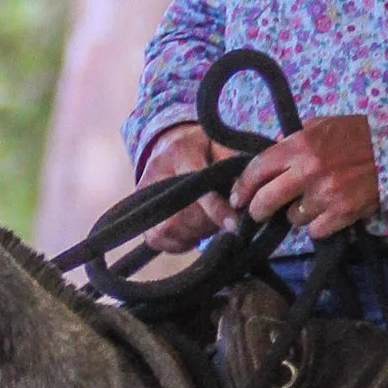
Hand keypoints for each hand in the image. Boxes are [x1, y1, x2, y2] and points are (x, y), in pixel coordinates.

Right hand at [137, 123, 230, 251]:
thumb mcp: (223, 144)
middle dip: (209, 223)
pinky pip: (156, 239)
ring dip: (195, 233)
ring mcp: (143, 192)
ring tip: (210, 223)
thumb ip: (234, 161)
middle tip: (226, 221)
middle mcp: (156, 170)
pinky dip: (179, 242)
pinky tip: (193, 231)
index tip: (234, 225)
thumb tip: (248, 188)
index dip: (216, 209)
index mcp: (180, 151)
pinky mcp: (139, 211)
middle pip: (183, 213)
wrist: (172, 146)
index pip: (197, 186)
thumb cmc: (205, 148)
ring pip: (169, 228)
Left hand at [234, 113, 379, 239]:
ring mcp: (326, 195)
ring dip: (296, 214)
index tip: (237, 197)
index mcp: (299, 146)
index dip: (242, 187)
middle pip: (266, 201)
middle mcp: (308, 172)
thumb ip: (291, 138)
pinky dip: (318, 225)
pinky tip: (327, 212)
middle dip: (258, 210)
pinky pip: (315, 230)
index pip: (257, 169)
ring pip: (292, 218)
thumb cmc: (357, 134)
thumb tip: (268, 153)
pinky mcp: (343, 213)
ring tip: (311, 202)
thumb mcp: (321, 125)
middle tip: (260, 212)